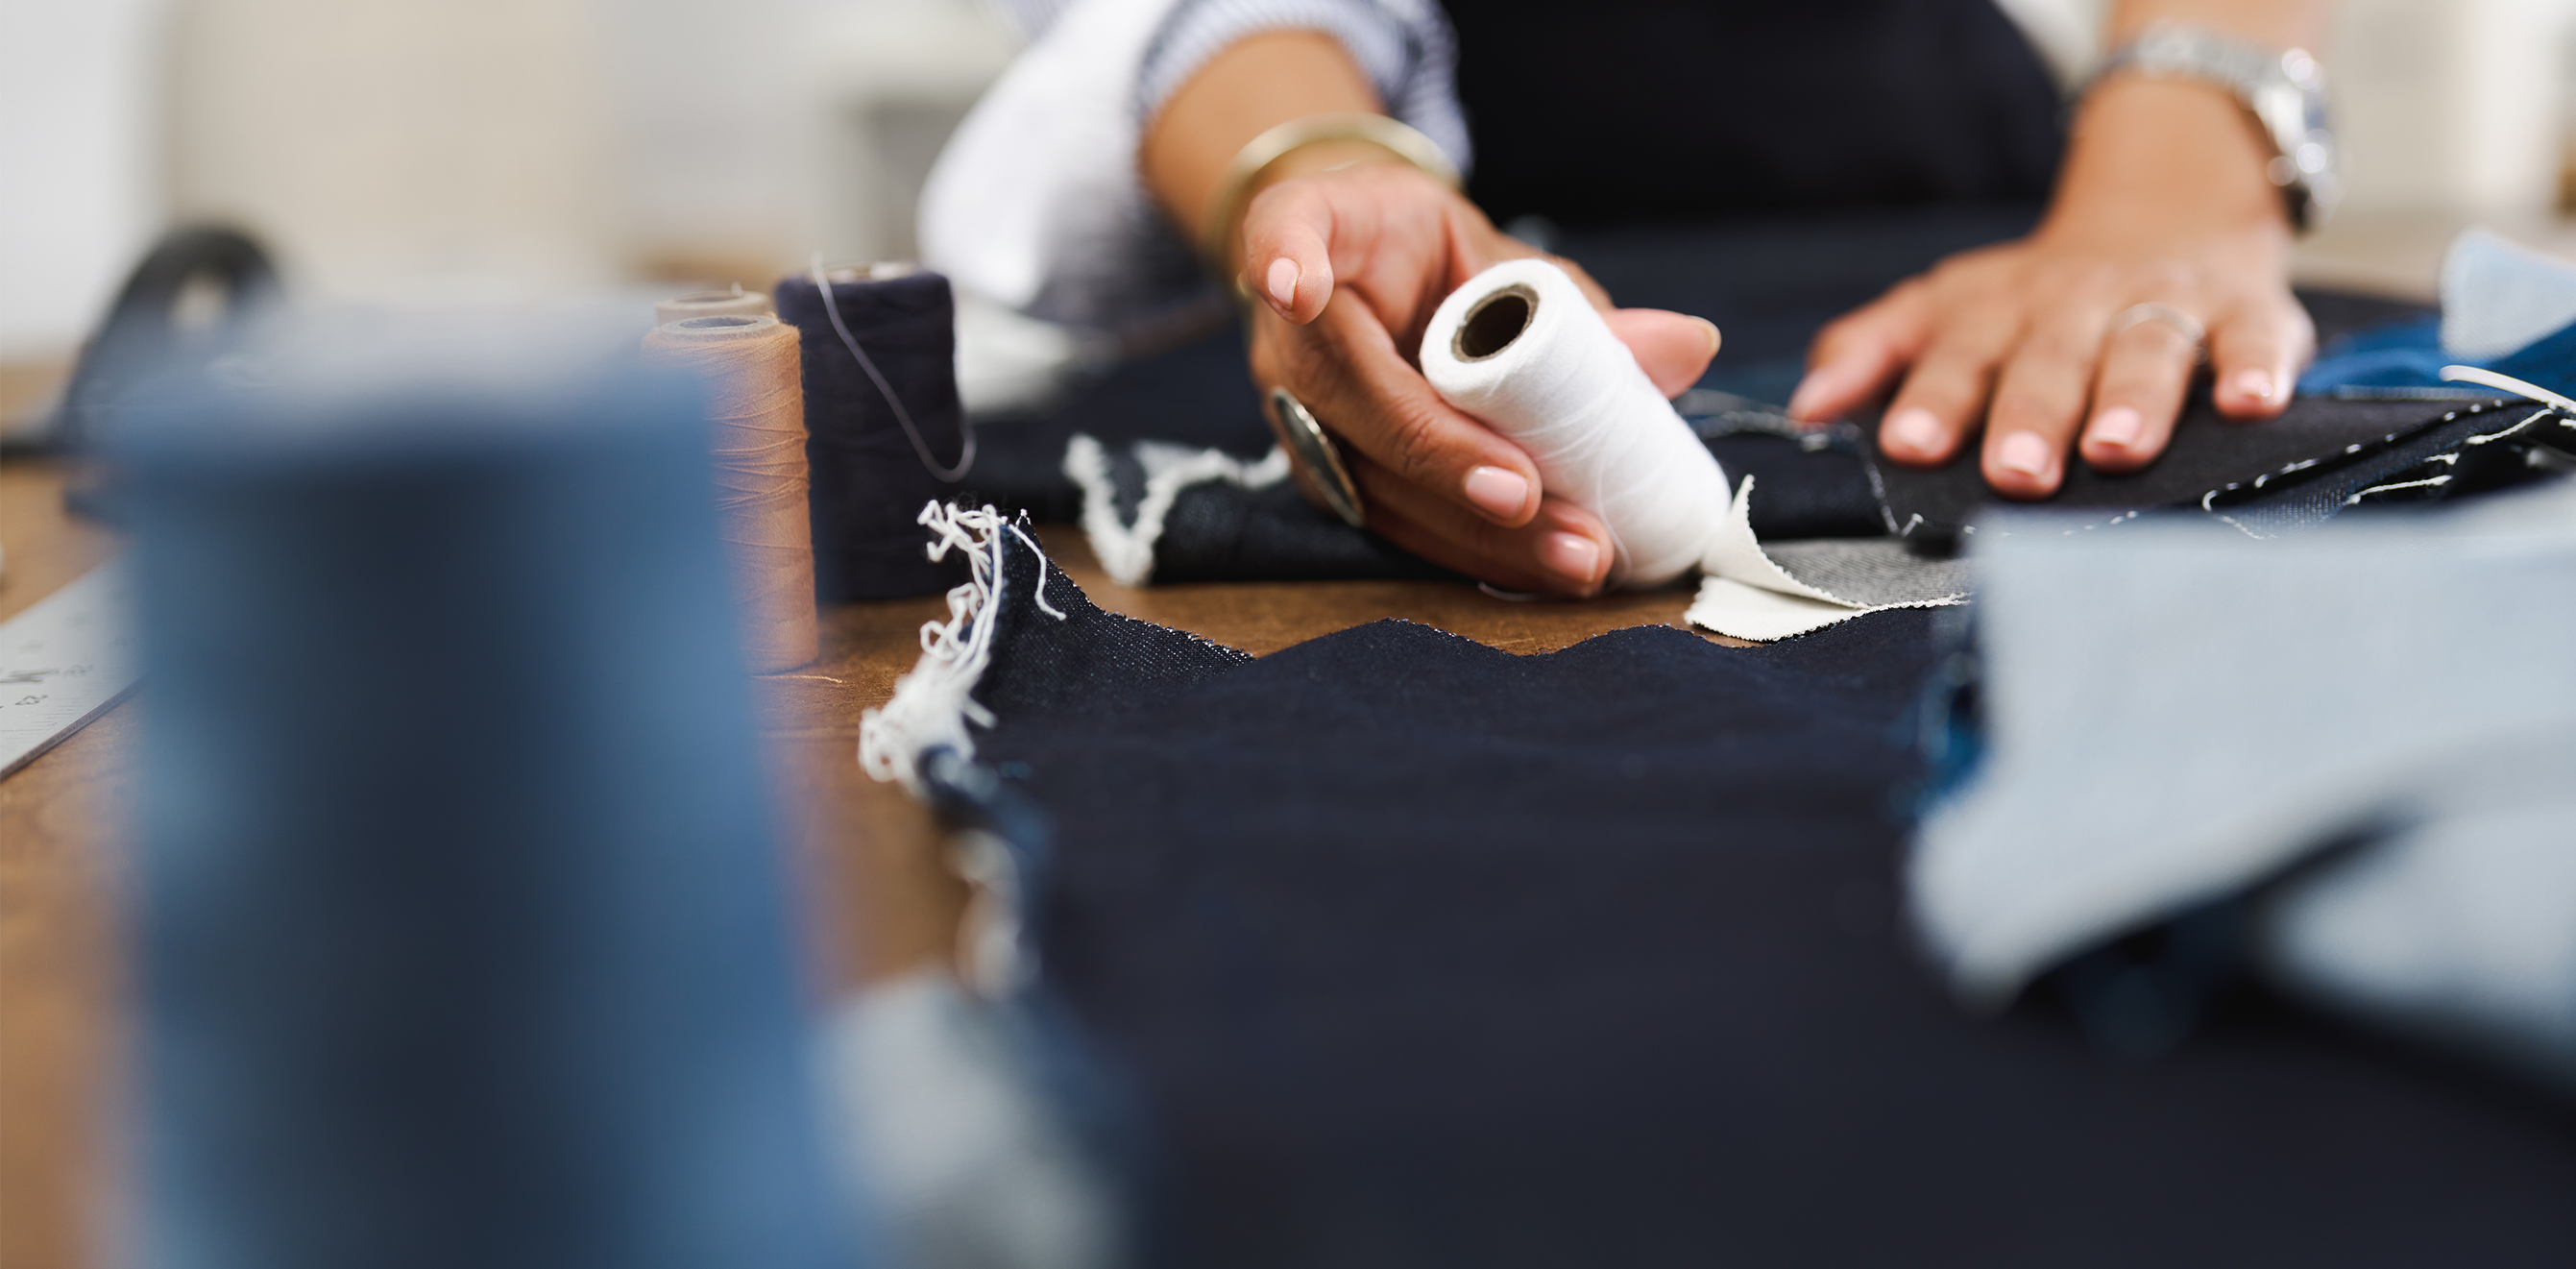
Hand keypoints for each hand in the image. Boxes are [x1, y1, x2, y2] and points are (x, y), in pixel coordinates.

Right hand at [1240, 161, 1720, 593]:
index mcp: (1317, 232)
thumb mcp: (1497, 253)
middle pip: (1354, 399)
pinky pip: (1394, 522)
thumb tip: (1692, 346)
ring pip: (1372, 481)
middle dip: (1449, 463)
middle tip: (1541, 504)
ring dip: (1474, 530)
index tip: (1299, 289)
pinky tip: (1543, 570)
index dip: (1288, 261)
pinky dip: (1472, 549)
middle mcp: (1287, 331)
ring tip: (1576, 557)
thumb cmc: (1433, 258)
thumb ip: (1577, 307)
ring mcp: (1294, 412)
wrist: (1369, 291)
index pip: (1285, 232)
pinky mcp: (1326, 478)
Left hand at [1786, 77, 2315, 497]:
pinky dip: (2257, 367)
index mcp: (1994, 315)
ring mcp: (2160, 308)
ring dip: (2133, 398)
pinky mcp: (2246, 311)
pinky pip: (2255, 338)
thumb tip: (1805, 405)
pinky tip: (2251, 401)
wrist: (2165, 208)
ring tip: (2118, 447)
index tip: (1910, 444)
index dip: (1933, 400)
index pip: (1956, 358)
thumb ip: (1870, 351)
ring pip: (2145, 350)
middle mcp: (2074, 309)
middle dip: (2031, 417)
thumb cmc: (2036, 295)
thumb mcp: (1944, 307)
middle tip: (2016, 471)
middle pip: (2048, 363)